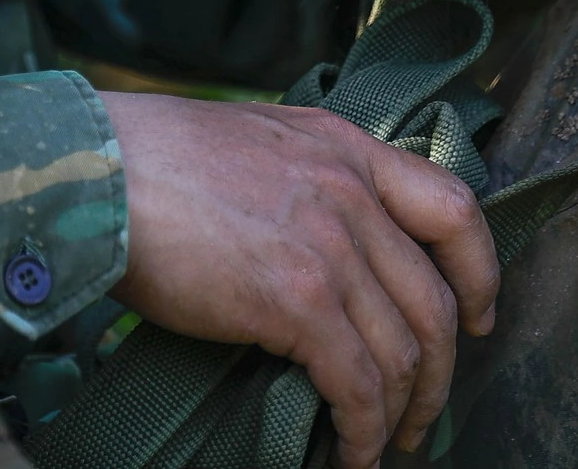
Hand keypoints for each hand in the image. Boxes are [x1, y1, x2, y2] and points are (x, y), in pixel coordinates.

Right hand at [102, 92, 498, 467]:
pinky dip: (361, 431)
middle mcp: (352, 192)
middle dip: (441, 371)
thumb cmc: (152, 159)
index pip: (455, 208)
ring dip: (403, 412)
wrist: (96, 169)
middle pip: (436, 299)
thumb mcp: (258, 140)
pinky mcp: (296, 298)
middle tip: (425, 413)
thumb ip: (306, 178)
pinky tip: (347, 453)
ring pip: (405, 349)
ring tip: (384, 446)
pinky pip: (357, 383)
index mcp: (347, 149)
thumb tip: (319, 243)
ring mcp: (330, 244)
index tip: (480, 317)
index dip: (480, 273)